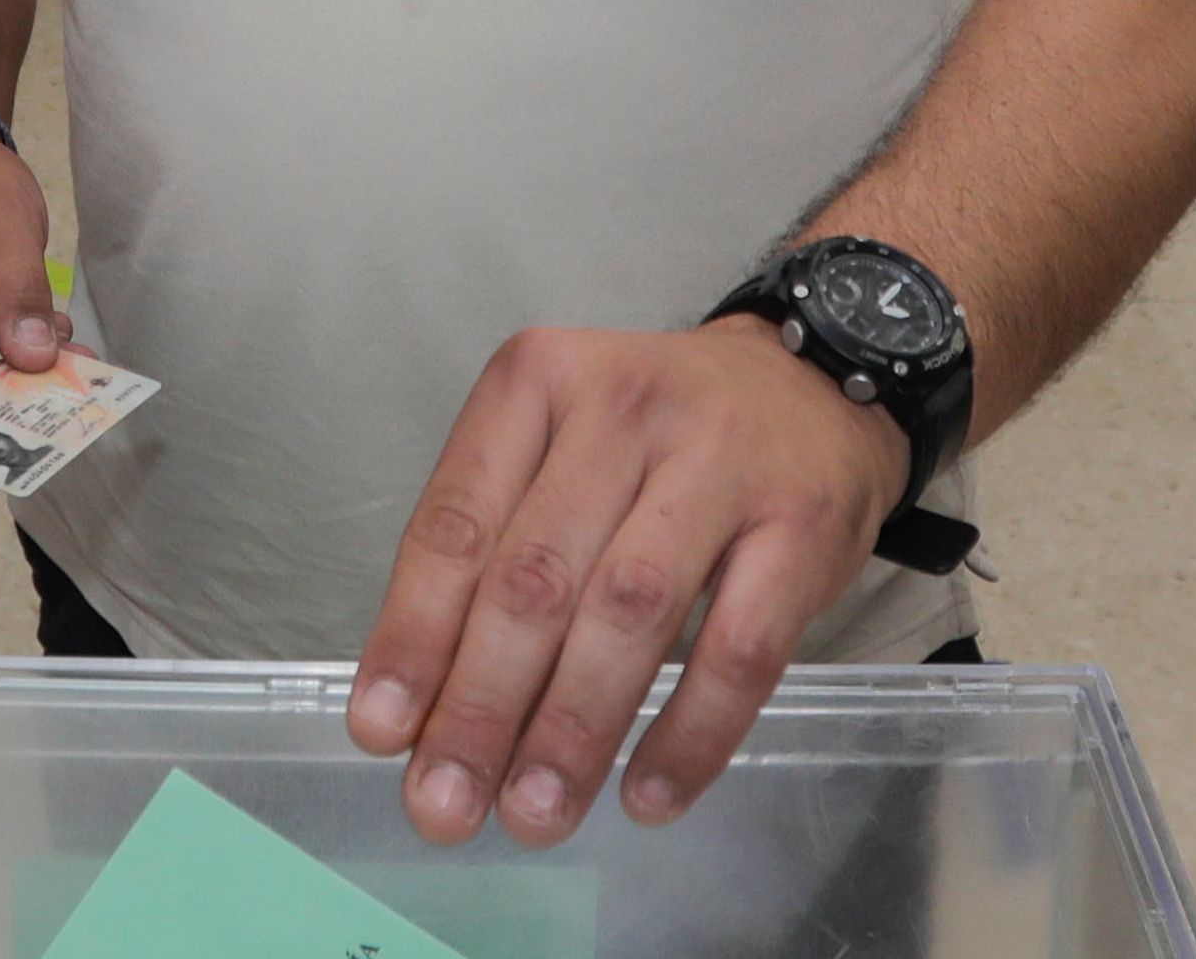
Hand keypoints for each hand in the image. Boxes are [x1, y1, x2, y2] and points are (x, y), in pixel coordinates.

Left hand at [349, 317, 907, 846]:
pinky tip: (648, 796)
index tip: (383, 733)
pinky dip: (689, 734)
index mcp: (538, 381)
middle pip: (536, 578)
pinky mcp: (802, 523)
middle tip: (447, 806)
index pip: (456, 524)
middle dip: (482, 707)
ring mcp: (722, 459)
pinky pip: (740, 651)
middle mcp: (625, 406)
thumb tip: (421, 718)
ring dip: (574, 729)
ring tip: (536, 814)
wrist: (812, 387)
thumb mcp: (559, 456)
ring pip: (630, 612)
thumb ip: (492, 562)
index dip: (413, 637)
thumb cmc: (657, 444)